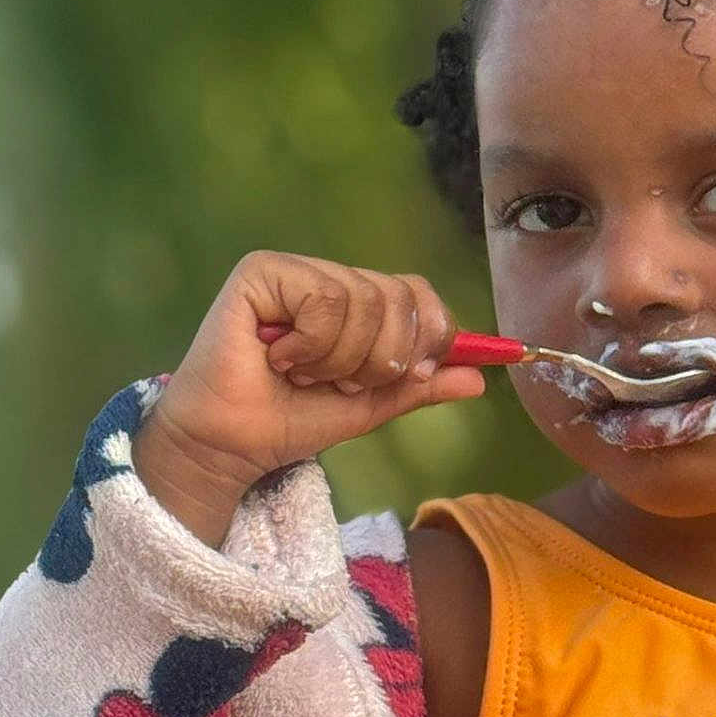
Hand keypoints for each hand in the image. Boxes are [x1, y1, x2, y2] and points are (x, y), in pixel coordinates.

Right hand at [144, 250, 485, 496]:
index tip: (412, 375)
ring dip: (342, 358)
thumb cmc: (292, 421)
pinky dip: (313, 345)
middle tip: (341, 383)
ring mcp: (296, 271)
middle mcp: (330, 279)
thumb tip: (481, 379)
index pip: (419, 294)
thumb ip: (420, 387)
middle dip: (383, 358)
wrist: (234, 445)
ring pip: (364, 299)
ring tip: (304, 374)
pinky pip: (325, 299)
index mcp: (358, 304)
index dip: (431, 335)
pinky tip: (280, 358)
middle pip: (400, 296)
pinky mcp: (263, 271)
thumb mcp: (372, 406)